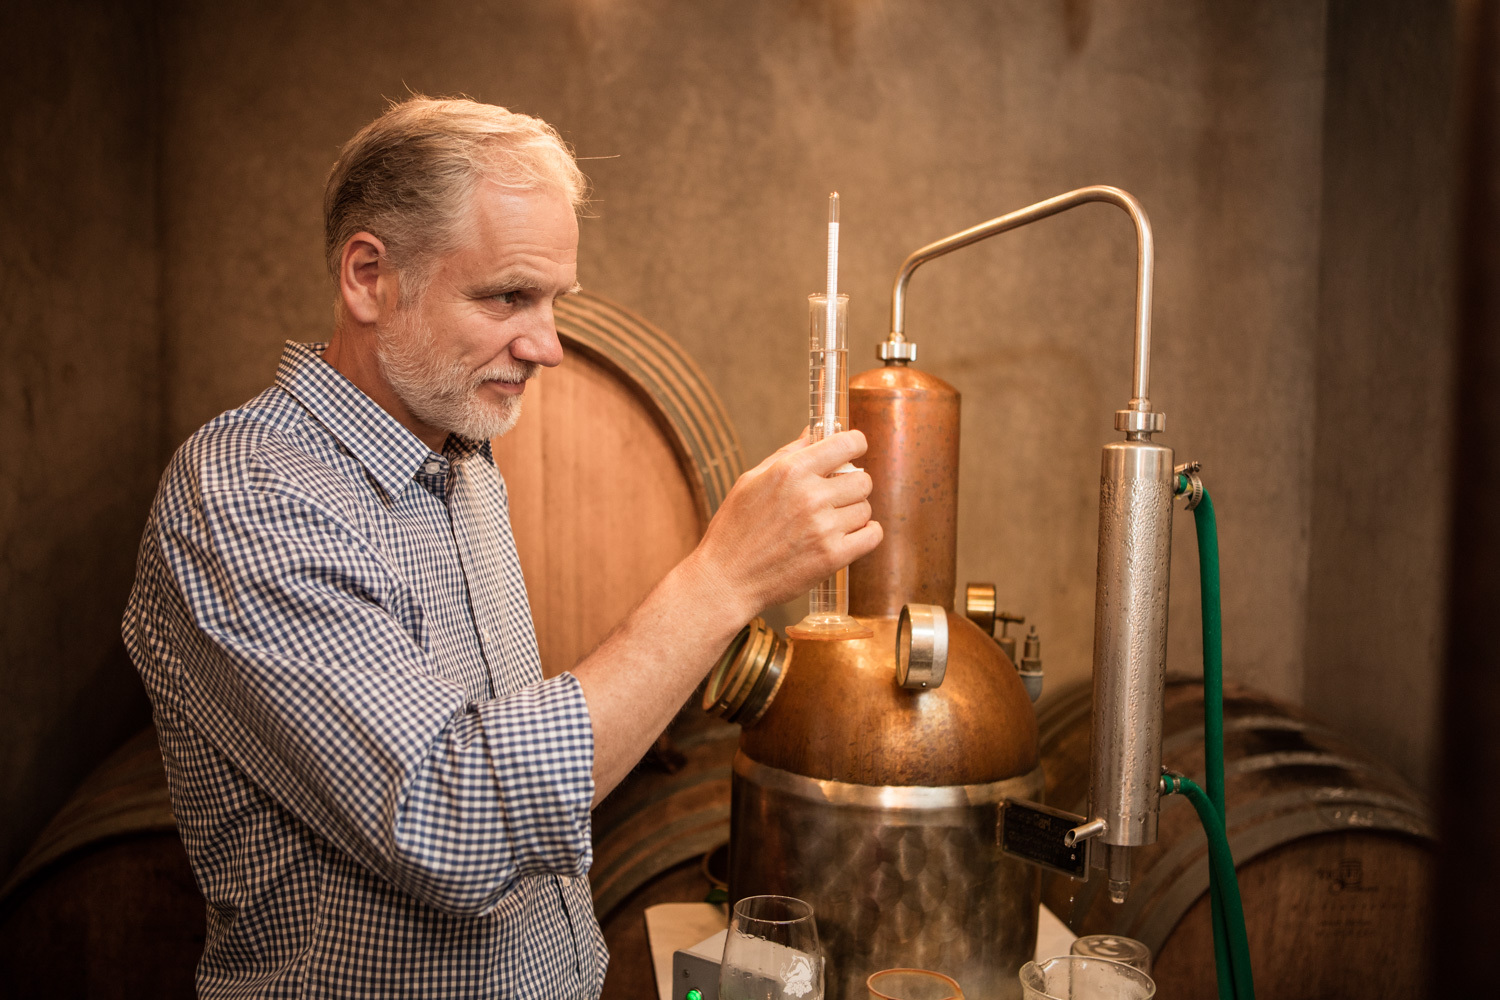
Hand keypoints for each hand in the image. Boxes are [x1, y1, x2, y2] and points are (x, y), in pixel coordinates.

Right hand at [690, 430, 882, 620]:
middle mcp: (810, 495)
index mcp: (791, 470)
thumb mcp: (750, 480)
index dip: (855, 444)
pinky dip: (866, 534)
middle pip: (863, 480)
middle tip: (834, 497)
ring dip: (853, 513)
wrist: (726, 580)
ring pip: (866, 509)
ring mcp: (824, 527)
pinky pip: (872, 536)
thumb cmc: (734, 529)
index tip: (852, 452)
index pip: (848, 443)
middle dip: (852, 486)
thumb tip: (812, 433)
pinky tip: (849, 535)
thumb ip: (787, 454)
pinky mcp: (832, 557)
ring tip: (831, 522)